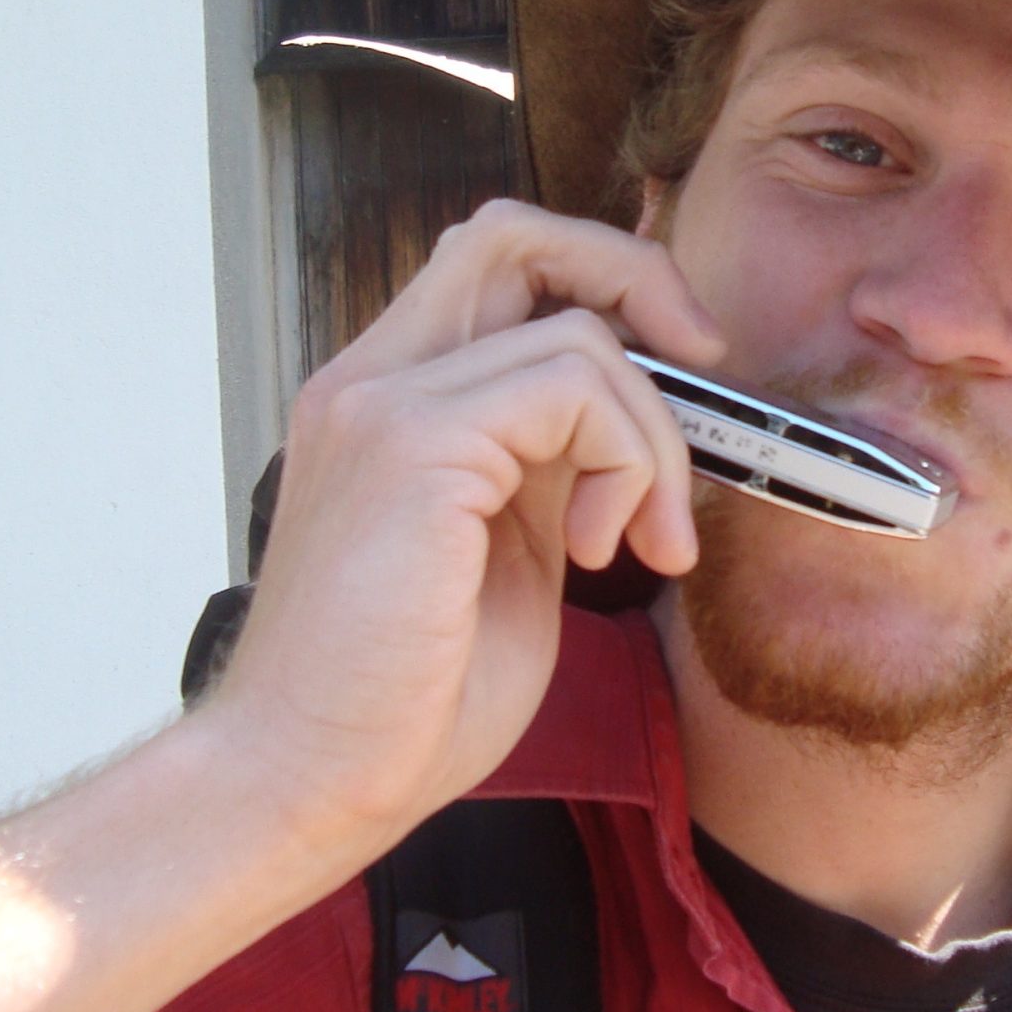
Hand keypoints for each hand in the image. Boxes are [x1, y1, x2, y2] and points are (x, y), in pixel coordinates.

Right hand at [191, 200, 725, 859]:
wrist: (310, 779)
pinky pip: (573, 386)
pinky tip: (600, 549)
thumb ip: (550, 467)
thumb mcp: (506, 553)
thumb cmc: (402, 697)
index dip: (603, 282)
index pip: (498, 263)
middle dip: (641, 280)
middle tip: (702, 365)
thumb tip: (634, 422)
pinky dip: (627, 463)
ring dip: (652, 438)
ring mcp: (381, 402)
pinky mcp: (411, 443)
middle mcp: (372, 380)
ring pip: (578, 331)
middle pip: (517, 233)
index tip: (681, 362)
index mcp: (389, 400)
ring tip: (636, 541)